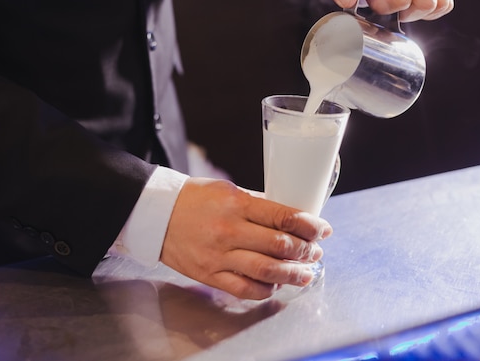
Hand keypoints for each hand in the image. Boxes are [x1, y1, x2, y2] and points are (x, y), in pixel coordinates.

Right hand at [160, 177, 332, 299]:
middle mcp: (229, 231)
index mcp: (237, 205)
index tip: (323, 230)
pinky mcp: (209, 275)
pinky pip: (244, 288)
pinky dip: (266, 288)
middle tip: (316, 251)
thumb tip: (290, 217)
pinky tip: (276, 284)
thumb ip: (257, 204)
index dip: (310, 225)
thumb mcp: (228, 191)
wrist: (157, 215)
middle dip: (306, 251)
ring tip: (306, 273)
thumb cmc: (194, 199)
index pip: (283, 216)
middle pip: (280, 246)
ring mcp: (218, 256)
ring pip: (266, 271)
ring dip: (293, 274)